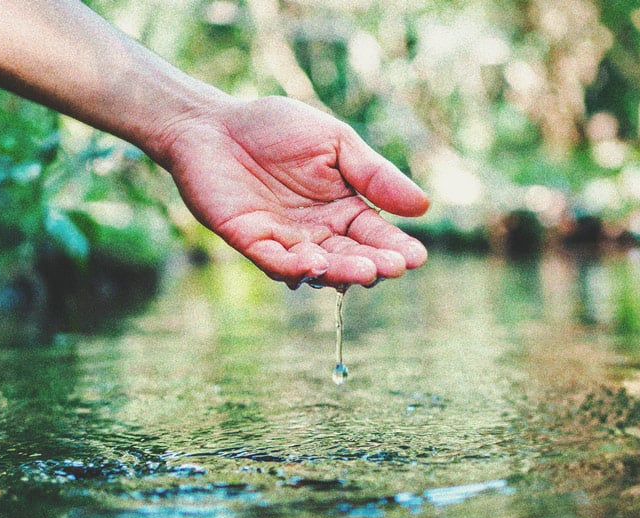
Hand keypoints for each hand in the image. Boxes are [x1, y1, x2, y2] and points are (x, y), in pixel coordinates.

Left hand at [162, 95, 429, 287]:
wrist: (216, 123)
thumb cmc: (276, 128)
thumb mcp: (335, 142)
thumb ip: (373, 175)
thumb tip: (423, 207)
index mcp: (342, 209)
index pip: (374, 234)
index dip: (395, 247)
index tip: (416, 257)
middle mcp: (317, 233)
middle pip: (350, 256)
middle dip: (372, 263)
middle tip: (393, 267)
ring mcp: (285, 241)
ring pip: (317, 265)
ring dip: (341, 271)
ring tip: (365, 271)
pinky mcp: (251, 242)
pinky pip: (275, 261)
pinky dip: (294, 267)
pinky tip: (315, 265)